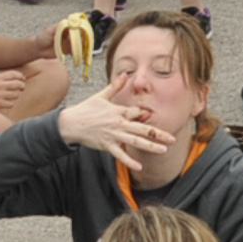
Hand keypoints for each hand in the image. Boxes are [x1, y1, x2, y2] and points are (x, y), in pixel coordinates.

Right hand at [0, 66, 29, 111]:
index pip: (13, 74)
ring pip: (15, 95)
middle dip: (22, 86)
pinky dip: (9, 104)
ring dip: (14, 96)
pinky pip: (11, 104)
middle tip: (22, 88)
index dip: (20, 76)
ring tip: (9, 97)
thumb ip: (3, 78)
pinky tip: (5, 103)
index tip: (23, 79)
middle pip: (18, 84)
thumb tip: (18, 78)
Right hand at [57, 71, 174, 162]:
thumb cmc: (86, 109)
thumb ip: (115, 86)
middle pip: (143, 129)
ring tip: (163, 150)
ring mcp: (114, 135)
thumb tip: (124, 74)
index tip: (156, 117)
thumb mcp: (101, 95)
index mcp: (119, 111)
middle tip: (172, 139)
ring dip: (150, 147)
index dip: (147, 114)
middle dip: (158, 135)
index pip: (138, 112)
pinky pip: (120, 155)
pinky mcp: (107, 146)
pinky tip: (140, 167)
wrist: (71, 123)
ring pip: (136, 142)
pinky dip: (130, 161)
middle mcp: (119, 124)